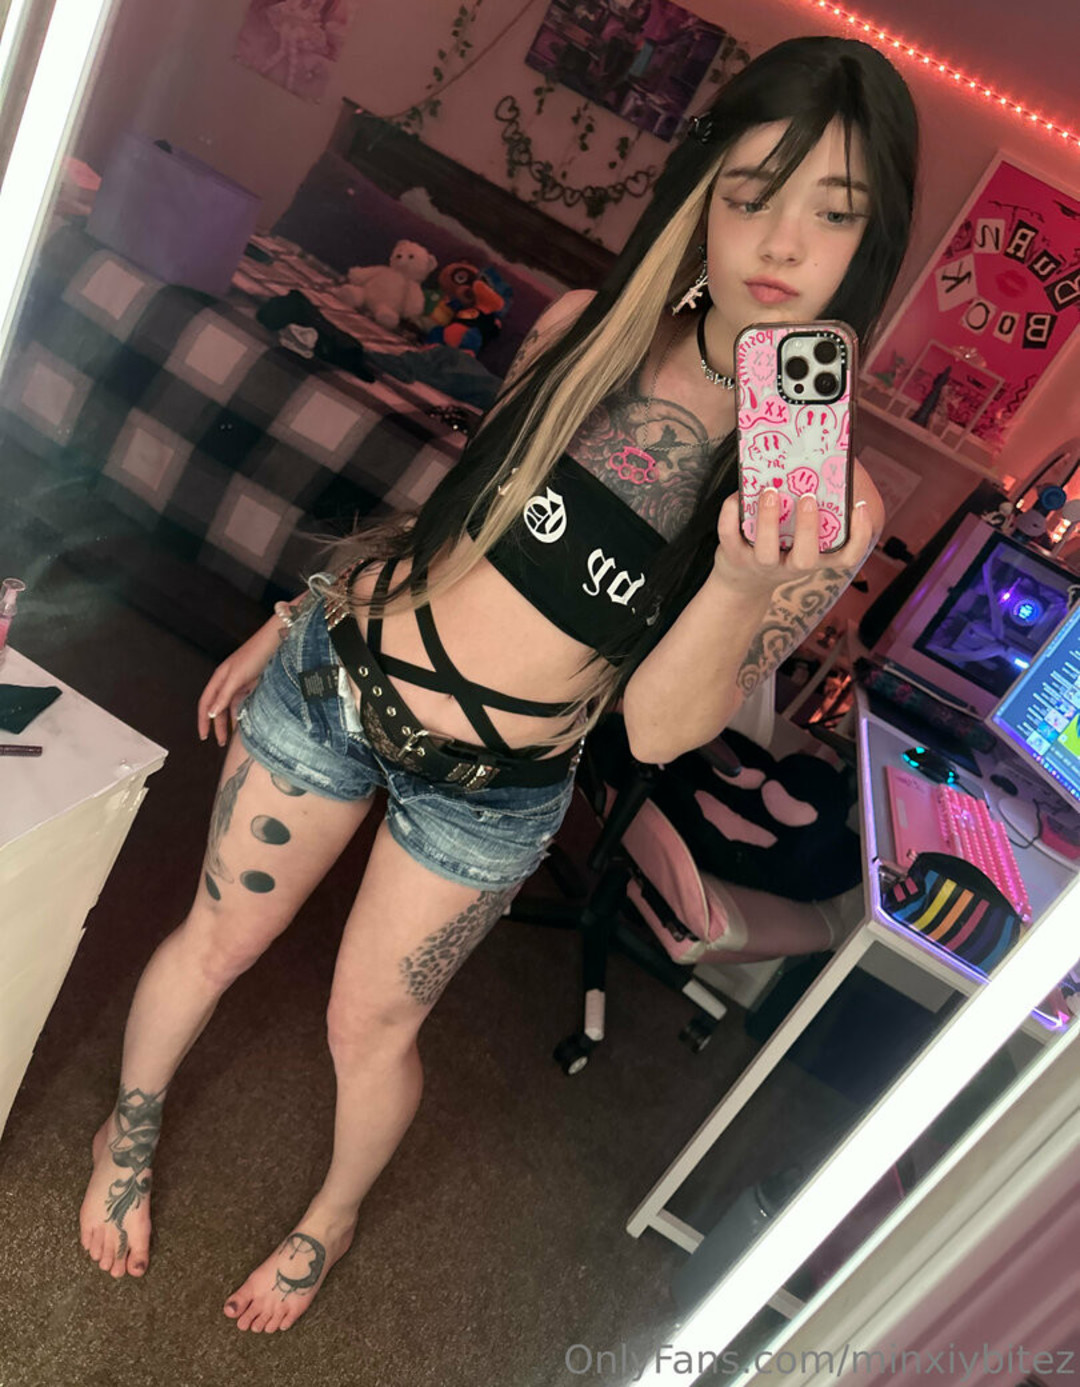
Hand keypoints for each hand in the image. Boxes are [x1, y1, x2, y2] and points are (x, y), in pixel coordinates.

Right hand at [197, 618, 282, 746]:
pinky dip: (243, 713)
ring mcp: (240, 683)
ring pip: (231, 707)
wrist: (275, 643)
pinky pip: (244, 702)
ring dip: (231, 721)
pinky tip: (245, 722)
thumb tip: (210, 714)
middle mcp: (227, 682)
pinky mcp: (252, 684)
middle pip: (218, 708)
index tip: (204, 737)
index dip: (203, 721)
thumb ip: (223, 696)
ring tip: (233, 737)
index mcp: (219, 679)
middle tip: (221, 743)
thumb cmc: (254, 656)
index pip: (205, 704)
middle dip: (218, 725)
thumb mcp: (236, 678)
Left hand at [712, 489, 875, 598]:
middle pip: (805, 559)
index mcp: (815, 558)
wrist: (742, 580)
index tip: (860, 507)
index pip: (847, 557)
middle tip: (809, 497)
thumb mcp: (798, 539)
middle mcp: (791, 566)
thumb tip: (816, 464)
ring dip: (768, 519)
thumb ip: (809, 512)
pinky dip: (731, 513)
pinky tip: (737, 495)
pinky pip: (730, 536)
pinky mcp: (734, 558)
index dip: (860, 536)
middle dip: (808, 527)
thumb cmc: (779, 548)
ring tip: (771, 491)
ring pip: (766, 552)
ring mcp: (761, 565)